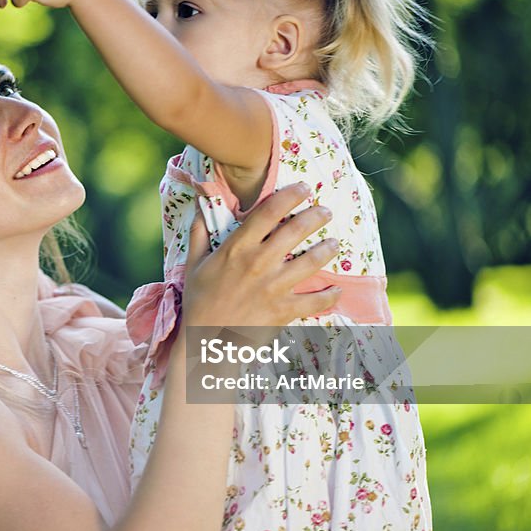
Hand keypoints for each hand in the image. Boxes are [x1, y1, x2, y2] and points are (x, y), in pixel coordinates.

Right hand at [182, 183, 339, 327]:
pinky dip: (329, 295)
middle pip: (295, 230)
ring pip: (311, 261)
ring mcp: (273, 287)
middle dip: (316, 216)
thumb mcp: (194, 265)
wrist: (205, 341)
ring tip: (334, 243)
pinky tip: (337, 289)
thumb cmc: (199, 301)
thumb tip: (200, 208)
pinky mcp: (283, 310)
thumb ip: (199, 234)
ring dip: (327, 249)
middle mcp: (258, 263)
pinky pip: (314, 301)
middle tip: (326, 212)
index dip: (289, 196)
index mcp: (237, 248)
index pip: (268, 212)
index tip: (303, 188)